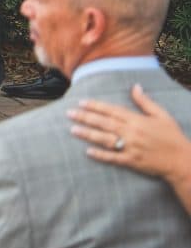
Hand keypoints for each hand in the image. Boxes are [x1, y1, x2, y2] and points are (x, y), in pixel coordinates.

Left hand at [68, 84, 190, 180]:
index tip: (81, 102)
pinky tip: (88, 151)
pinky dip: (100, 155)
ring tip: (73, 130)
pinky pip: (113, 158)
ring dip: (88, 134)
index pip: (112, 111)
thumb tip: (135, 86)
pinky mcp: (132, 162)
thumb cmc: (172, 137)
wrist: (183, 161)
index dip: (96, 106)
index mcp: (137, 120)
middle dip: (85, 117)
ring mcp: (131, 148)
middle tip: (69, 113)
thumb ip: (145, 102)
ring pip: (105, 139)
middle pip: (104, 123)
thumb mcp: (162, 115)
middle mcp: (132, 133)